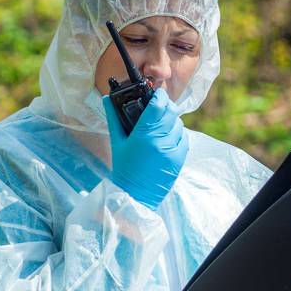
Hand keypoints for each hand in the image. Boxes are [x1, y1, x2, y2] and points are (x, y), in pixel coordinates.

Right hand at [103, 89, 188, 210]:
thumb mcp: (117, 142)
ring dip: (172, 120)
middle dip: (166, 105)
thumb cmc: (124, 169)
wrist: (136, 196)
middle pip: (171, 111)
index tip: (156, 93)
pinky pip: (184, 138)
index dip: (159, 95)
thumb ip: (113, 118)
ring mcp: (172, 150)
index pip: (158, 105)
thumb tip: (105, 98)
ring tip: (162, 124)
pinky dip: (178, 134)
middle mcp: (160, 141)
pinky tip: (168, 136)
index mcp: (143, 134)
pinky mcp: (179, 160)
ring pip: (179, 124)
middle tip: (159, 106)